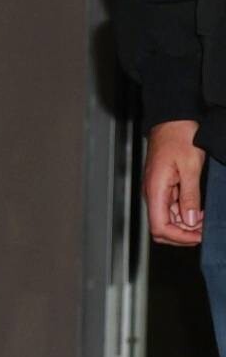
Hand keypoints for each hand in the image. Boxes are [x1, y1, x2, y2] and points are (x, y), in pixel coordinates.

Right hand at [144, 120, 205, 244]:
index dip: (179, 237)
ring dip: (184, 225)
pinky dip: (183, 214)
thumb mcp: (191, 167)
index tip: (198, 236)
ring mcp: (157, 190)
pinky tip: (197, 211)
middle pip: (161, 228)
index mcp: (155, 190)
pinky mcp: (163, 186)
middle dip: (181, 235)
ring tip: (203, 222)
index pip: (159, 227)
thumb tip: (190, 221)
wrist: (173, 119)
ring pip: (166, 220)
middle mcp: (152, 193)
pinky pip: (170, 208)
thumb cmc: (180, 137)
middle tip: (203, 232)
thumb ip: (190, 196)